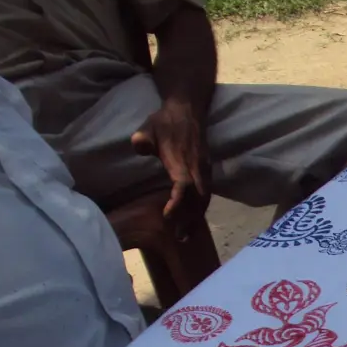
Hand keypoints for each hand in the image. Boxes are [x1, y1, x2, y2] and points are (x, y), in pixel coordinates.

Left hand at [131, 101, 211, 239]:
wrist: (188, 109)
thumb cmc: (165, 120)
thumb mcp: (148, 126)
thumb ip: (143, 139)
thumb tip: (139, 147)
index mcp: (182, 160)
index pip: (184, 186)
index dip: (177, 203)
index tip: (167, 216)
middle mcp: (197, 168)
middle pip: (198, 199)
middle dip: (190, 219)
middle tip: (179, 237)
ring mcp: (204, 170)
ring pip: (205, 199)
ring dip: (197, 218)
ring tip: (187, 235)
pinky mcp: (207, 171)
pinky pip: (207, 194)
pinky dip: (201, 209)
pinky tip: (194, 219)